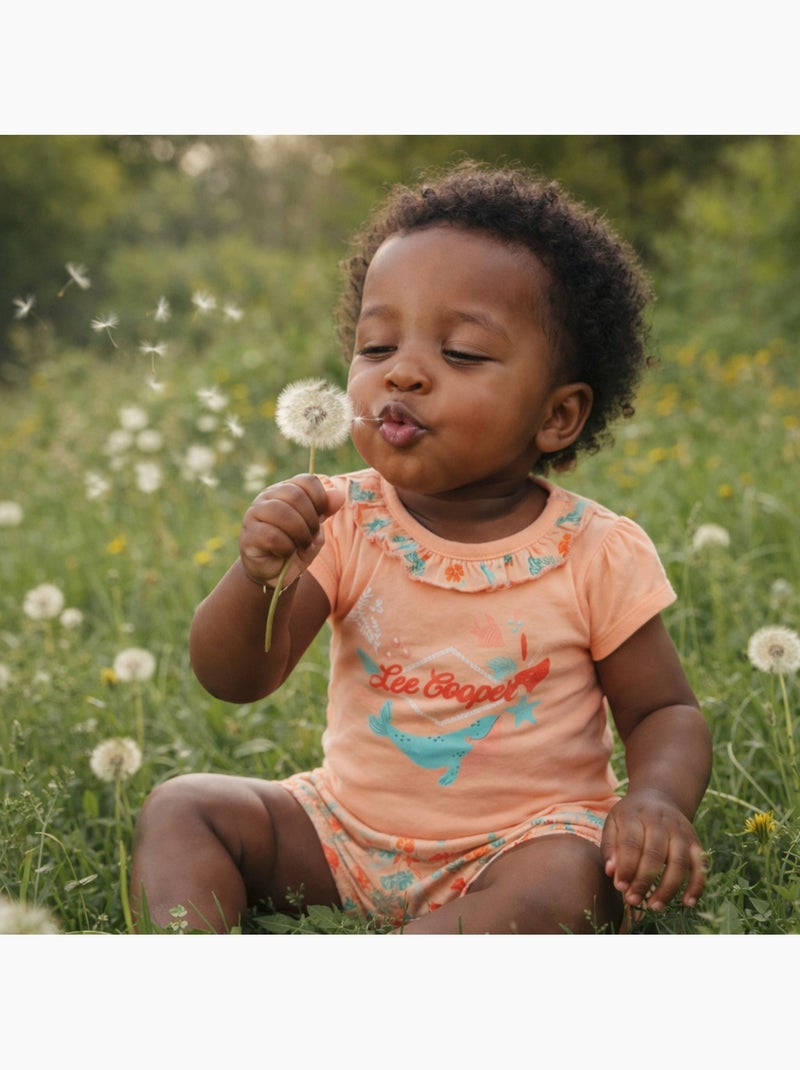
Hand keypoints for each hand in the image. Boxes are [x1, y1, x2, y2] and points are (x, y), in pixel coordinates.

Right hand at [239, 474, 344, 589]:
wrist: (276, 571)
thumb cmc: (296, 545)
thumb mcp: (315, 527)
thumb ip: (326, 510)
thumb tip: (339, 495)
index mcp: (286, 490)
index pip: (307, 481)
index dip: (321, 499)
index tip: (322, 517)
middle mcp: (268, 497)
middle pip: (295, 495)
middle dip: (311, 520)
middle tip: (312, 536)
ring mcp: (255, 514)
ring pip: (282, 513)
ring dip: (300, 533)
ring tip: (302, 546)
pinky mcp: (249, 535)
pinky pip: (272, 536)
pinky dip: (286, 547)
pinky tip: (286, 553)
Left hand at [601, 788, 707, 911]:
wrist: (659, 798)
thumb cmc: (630, 817)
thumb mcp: (613, 823)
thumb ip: (610, 847)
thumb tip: (612, 873)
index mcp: (636, 815)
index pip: (632, 843)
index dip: (626, 868)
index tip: (620, 887)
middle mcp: (661, 822)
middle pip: (655, 854)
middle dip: (644, 881)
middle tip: (633, 900)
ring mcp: (681, 831)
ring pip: (679, 862)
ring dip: (668, 888)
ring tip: (654, 907)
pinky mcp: (695, 842)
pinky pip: (701, 866)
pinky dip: (697, 885)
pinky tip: (687, 903)